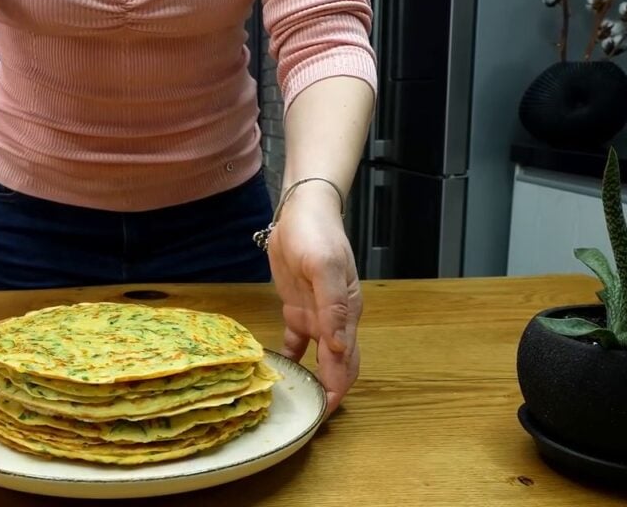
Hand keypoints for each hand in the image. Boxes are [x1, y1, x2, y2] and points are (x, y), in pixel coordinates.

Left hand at [267, 183, 361, 417]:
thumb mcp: (324, 267)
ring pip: (320, 356)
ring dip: (314, 378)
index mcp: (347, 312)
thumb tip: (339, 348)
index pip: (346, 360)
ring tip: (300, 401)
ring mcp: (317, 313)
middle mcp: (335, 318)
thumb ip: (333, 307)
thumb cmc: (315, 234)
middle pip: (338, 364)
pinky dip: (291, 357)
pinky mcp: (298, 307)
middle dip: (329, 390)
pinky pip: (297, 340)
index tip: (324, 412)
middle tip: (312, 417)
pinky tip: (280, 371)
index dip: (337, 387)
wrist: (301, 210)